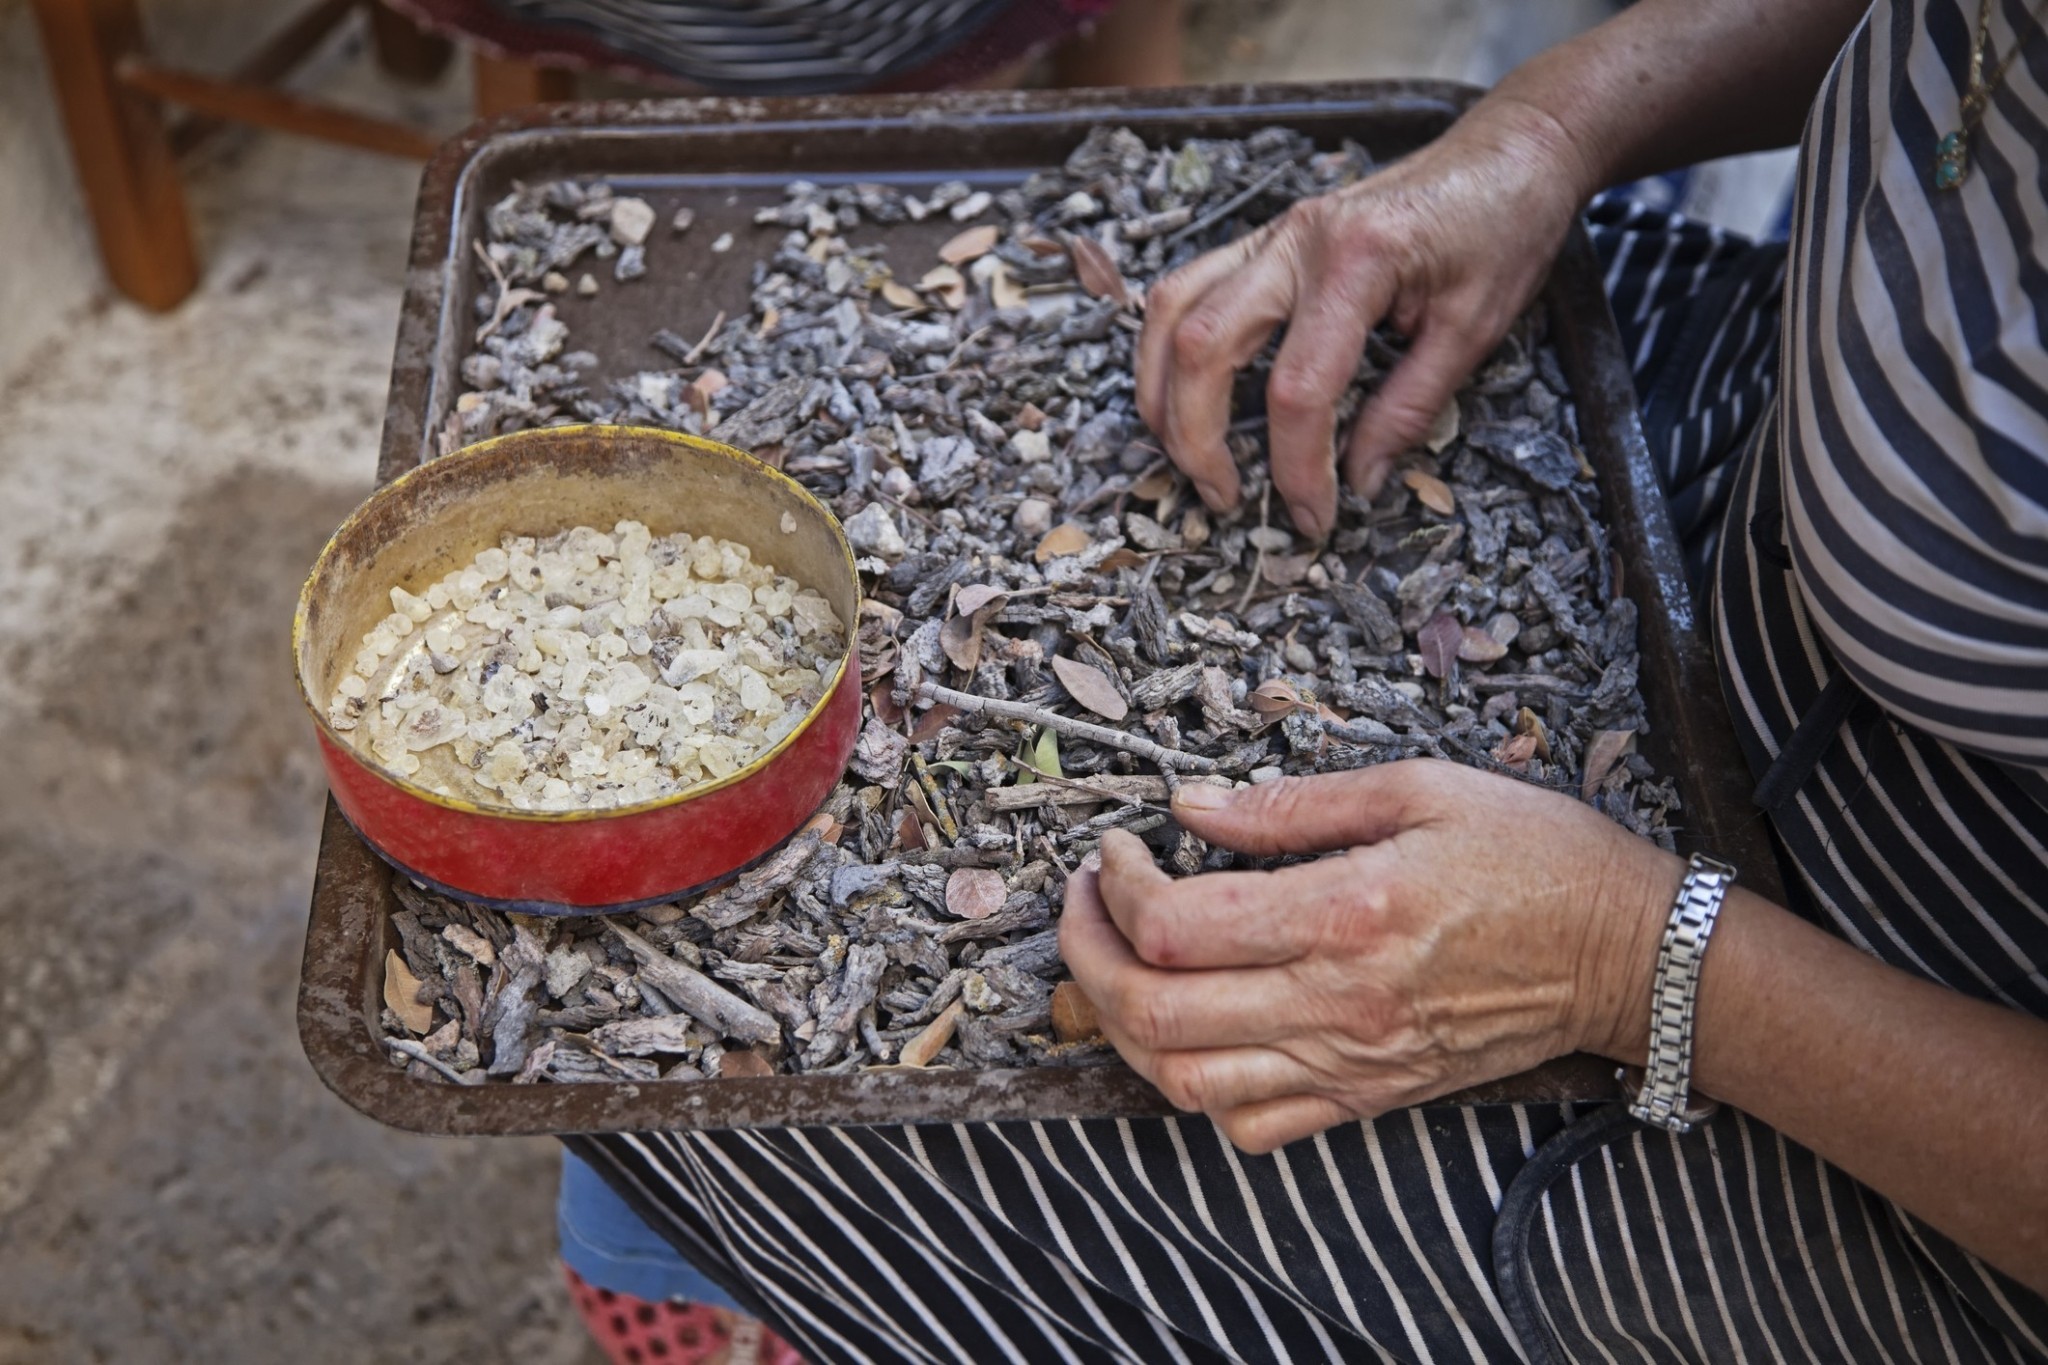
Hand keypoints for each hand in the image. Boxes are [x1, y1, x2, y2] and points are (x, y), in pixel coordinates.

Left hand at [1058, 760, 1682, 1152]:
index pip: (1175, 926)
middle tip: (1083, 902)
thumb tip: (1189, 806)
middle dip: (1087, 956)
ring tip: (1114, 964)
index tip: (1116, 849)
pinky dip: (1191, 1089)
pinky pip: (1248, 1126)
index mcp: (1346, 914)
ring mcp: (1348, 1063)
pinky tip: (1187, 1030)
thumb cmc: (1532, 856)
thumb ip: (1291, 805)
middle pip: (1155, 1014)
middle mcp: (1336, 1003)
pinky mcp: (1365, 1097)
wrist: (1623, 954)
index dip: (1115, 888)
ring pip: (1184, 1084)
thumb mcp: (1418, 789)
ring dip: (1122, 1027)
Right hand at [1135, 100, 1592, 539]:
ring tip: (1186, 457)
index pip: (1298, 388)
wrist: (1510, 150)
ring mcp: (1271, 234)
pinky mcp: (1264, 238)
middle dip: (1198, 438)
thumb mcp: (1473, 330)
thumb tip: (1359, 483)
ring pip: (1171, 312)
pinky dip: (1171, 349)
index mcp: (1356, 261)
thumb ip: (1408, 409)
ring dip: (1162, 394)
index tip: (1314, 518)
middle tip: (1225, 501)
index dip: (1296, 467)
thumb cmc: (1503, 228)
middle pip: (1203, 346)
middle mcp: (1296, 240)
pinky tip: (1184, 394)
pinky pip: (1187, 290)